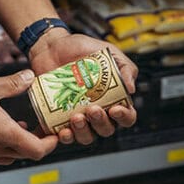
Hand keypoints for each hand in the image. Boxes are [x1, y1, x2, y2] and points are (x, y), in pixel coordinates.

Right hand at [0, 70, 58, 165]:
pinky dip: (1, 145)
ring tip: (18, 125)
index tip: (54, 133)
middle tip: (40, 127)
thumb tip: (31, 77)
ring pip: (9, 156)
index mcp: (3, 134)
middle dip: (36, 142)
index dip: (50, 144)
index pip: (37, 150)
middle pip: (25, 154)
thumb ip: (13, 84)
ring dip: (18, 144)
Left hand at [28, 29, 137, 147]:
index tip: (115, 109)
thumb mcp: (108, 52)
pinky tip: (62, 130)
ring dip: (83, 132)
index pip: (126, 117)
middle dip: (101, 123)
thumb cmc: (81, 49)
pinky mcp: (58, 118)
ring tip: (76, 118)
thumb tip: (131, 88)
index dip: (124, 117)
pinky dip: (64, 137)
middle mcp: (97, 111)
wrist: (52, 46)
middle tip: (92, 109)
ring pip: (86, 136)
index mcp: (113, 99)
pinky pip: (63, 135)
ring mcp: (78, 116)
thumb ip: (125, 67)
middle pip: (106, 129)